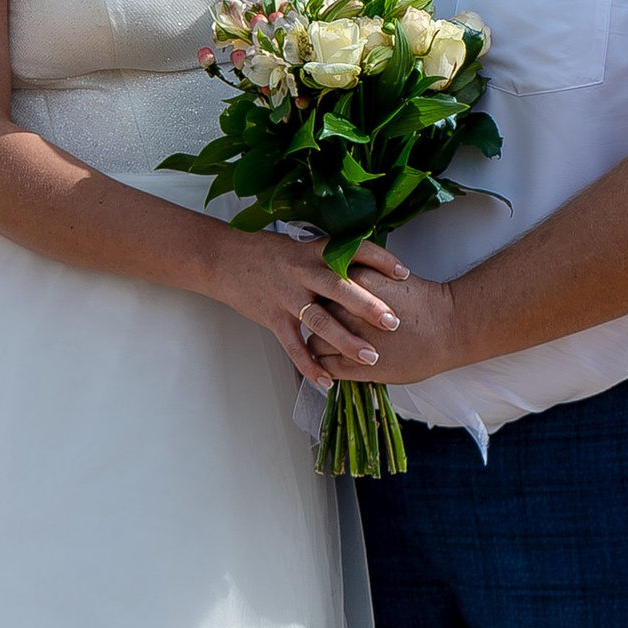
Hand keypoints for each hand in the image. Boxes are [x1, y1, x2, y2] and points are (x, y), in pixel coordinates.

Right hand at [205, 228, 400, 383]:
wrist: (223, 259)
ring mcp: (286, 296)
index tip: (404, 274)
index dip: (380, 261)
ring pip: (320, 321)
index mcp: (313, 251)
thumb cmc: (266, 253)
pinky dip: (309, 365)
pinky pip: (293, 345)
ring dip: (346, 341)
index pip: (353, 251)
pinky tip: (326, 380)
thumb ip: (329, 259)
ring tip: (370, 357)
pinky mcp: (272, 317)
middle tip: (394, 322)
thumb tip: (364, 267)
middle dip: (368, 306)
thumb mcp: (301, 247)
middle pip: (340, 288)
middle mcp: (302, 272)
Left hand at [325, 258, 459, 387]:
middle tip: (326, 325)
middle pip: (313, 314)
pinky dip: (325, 367)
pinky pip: (327, 366)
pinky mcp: (358, 365)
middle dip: (317, 320)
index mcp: (353, 283)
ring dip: (320, 344)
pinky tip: (332, 366)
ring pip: (315, 342)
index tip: (325, 303)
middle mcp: (346, 310)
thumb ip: (360, 279)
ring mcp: (350, 337)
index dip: (321, 297)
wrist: (447, 327)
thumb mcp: (387, 277)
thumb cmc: (422, 301)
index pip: (319, 289)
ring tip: (330, 346)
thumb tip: (341, 281)